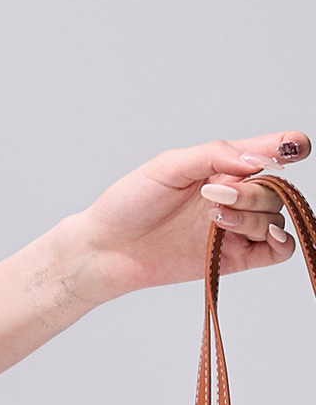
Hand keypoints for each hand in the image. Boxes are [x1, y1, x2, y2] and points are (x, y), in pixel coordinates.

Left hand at [68, 131, 310, 300]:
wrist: (107, 248)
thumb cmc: (129, 203)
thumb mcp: (166, 167)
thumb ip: (214, 155)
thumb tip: (258, 160)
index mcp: (220, 167)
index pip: (267, 153)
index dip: (287, 147)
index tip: (296, 146)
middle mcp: (234, 195)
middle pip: (274, 190)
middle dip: (253, 191)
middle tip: (215, 196)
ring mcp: (236, 227)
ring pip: (276, 218)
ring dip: (254, 216)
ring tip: (215, 218)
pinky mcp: (235, 258)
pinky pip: (278, 252)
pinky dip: (282, 243)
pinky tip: (266, 236)